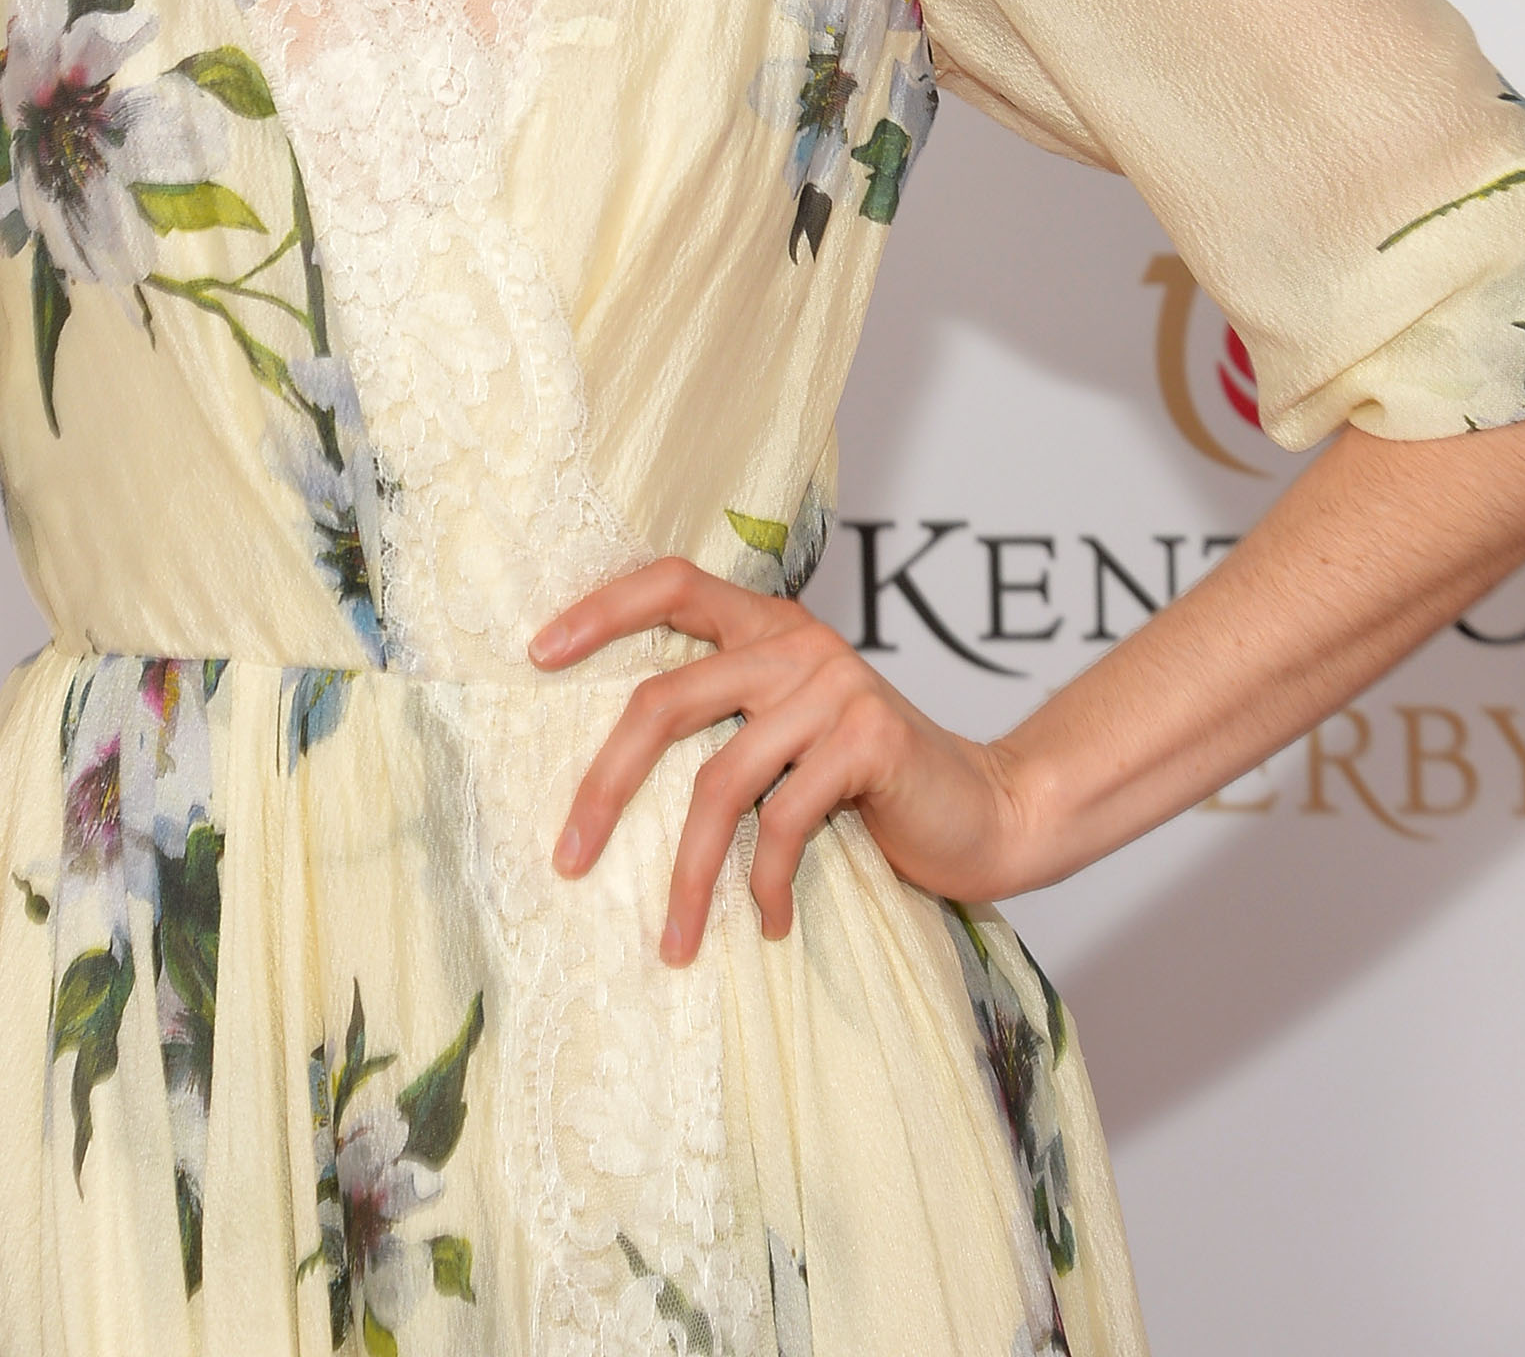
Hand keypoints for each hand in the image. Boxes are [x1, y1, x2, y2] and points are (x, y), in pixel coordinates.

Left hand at [528, 558, 1030, 963]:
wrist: (987, 811)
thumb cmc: (870, 784)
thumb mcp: (790, 733)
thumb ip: (728, 717)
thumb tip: (607, 765)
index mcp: (768, 624)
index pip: (671, 582)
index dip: (601, 609)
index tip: (537, 653)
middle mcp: (796, 642)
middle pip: (666, 699)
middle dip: (606, 784)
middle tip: (569, 856)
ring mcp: (835, 685)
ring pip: (720, 781)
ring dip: (688, 873)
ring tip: (675, 941)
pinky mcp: (870, 739)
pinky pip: (784, 822)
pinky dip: (766, 884)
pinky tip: (768, 922)